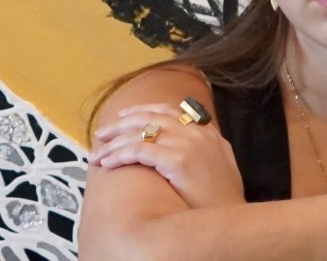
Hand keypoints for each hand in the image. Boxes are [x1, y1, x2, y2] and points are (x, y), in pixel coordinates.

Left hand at [87, 102, 245, 209]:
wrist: (230, 216)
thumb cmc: (223, 199)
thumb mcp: (222, 164)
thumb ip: (207, 146)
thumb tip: (192, 141)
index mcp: (206, 131)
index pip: (168, 110)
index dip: (142, 111)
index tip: (122, 116)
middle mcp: (196, 131)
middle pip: (149, 117)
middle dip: (120, 125)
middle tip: (101, 134)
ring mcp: (187, 143)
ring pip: (140, 133)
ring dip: (114, 143)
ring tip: (96, 154)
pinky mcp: (178, 159)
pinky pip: (139, 150)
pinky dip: (120, 155)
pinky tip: (107, 164)